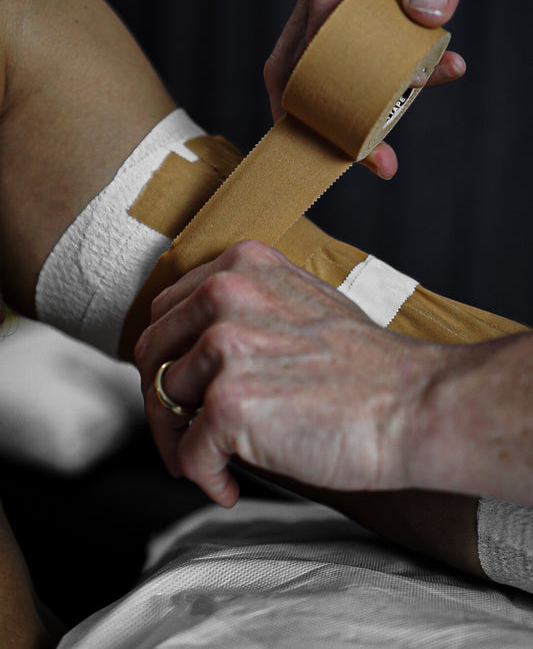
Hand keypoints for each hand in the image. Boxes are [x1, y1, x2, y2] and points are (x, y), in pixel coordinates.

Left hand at [135, 240, 443, 506]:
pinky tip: (230, 485)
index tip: (177, 387)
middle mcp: (225, 294)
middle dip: (160, 400)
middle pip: (153, 354)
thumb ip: (242, 309)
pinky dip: (205, 478)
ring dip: (179, 441)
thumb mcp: (299, 303)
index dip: (166, 357)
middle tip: (181, 432)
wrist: (413, 403)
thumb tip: (192, 348)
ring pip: (162, 402)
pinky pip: (188, 454)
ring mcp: (225, 346)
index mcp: (241, 265)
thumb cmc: (366, 365)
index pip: (167, 311)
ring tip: (212, 461)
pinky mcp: (229, 403)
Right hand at [264, 0, 505, 177]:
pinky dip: (393, 82)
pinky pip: (367, 56)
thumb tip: (426, 17)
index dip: (326, 86)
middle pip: (299, 61)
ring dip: (353, 113)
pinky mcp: (367, 9)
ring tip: (385, 156)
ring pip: (325, 68)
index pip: (315, 30)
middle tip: (364, 160)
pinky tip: (440, 73)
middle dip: (322, 118)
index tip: (352, 130)